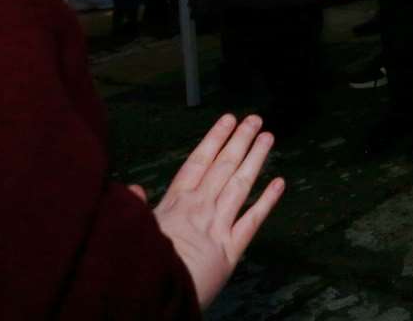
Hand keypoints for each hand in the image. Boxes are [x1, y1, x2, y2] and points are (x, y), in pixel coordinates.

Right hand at [150, 113, 284, 309]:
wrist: (156, 294)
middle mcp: (200, 207)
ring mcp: (218, 225)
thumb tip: (133, 189)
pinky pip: (253, 219)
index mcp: (176, 202)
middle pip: (224, 166)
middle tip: (255, 119)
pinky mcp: (232, 248)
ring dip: (256, 159)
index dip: (215, 139)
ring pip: (241, 184)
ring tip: (268, 137)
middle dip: (240, 140)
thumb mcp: (133, 231)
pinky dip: (268, 200)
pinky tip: (279, 183)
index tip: (227, 120)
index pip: (199, 162)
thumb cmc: (142, 265)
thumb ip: (136, 208)